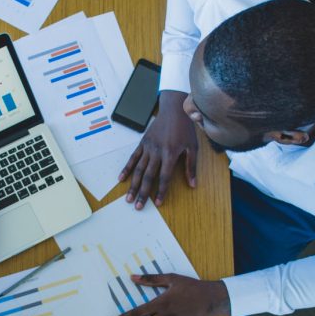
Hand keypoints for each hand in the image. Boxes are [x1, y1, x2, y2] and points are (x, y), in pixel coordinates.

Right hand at [119, 91, 197, 209]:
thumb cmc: (185, 129)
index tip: (157, 203)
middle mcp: (157, 152)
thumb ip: (191, 166)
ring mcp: (148, 147)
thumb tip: (193, 184)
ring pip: (138, 169)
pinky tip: (121, 179)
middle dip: (142, 193)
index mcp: (170, 153)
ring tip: (128, 198)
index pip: (164, 177)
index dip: (161, 191)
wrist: (173, 109)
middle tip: (137, 206)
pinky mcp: (142, 143)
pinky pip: (133, 158)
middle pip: (148, 176)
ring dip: (133, 185)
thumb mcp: (193, 147)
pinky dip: (126, 169)